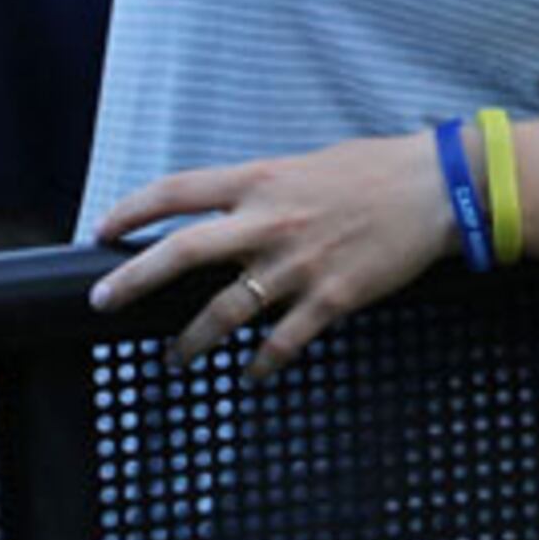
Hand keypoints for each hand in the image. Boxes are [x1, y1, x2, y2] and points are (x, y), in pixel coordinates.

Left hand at [88, 133, 455, 375]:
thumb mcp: (304, 164)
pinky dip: (260, 364)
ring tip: (173, 358)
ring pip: (225, 310)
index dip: (132, 209)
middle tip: (102, 302)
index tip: (101, 228)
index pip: (177, 191)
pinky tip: (249, 375)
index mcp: (259, 179)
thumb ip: (262, 189)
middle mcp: (269, 221)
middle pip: (183, 252)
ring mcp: (299, 263)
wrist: (437, 188)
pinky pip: (282, 342)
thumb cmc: (373, 170)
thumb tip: (229, 212)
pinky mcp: (331, 298)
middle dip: (133, 281)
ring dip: (191, 340)